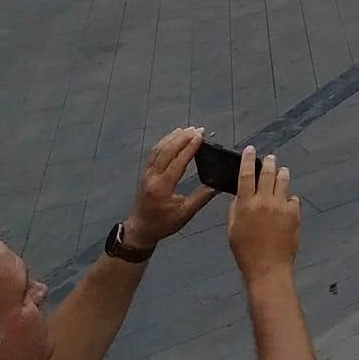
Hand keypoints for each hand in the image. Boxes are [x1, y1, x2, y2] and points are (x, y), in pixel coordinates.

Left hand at [123, 127, 216, 250]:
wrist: (140, 230)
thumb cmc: (163, 224)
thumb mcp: (185, 213)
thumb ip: (202, 197)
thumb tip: (218, 185)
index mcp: (163, 187)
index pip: (178, 161)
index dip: (190, 147)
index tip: (200, 135)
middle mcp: (152, 177)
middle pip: (167, 151)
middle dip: (182, 138)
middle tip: (197, 129)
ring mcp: (146, 174)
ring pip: (158, 149)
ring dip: (173, 137)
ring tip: (187, 129)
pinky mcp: (144, 173)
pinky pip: (153, 153)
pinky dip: (164, 142)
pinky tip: (172, 137)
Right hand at [226, 148, 299, 282]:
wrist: (268, 268)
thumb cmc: (245, 252)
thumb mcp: (232, 230)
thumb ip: (236, 210)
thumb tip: (241, 196)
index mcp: (246, 204)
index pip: (246, 175)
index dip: (248, 160)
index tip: (250, 150)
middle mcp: (265, 201)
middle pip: (268, 174)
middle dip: (269, 163)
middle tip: (270, 158)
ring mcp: (282, 206)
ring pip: (283, 182)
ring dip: (282, 174)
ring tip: (282, 171)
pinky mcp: (295, 214)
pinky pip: (293, 199)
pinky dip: (289, 199)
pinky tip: (287, 202)